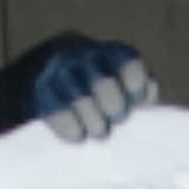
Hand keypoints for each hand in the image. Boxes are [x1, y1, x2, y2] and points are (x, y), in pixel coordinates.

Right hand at [25, 37, 157, 140]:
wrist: (62, 80)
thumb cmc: (108, 90)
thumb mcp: (128, 85)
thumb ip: (143, 91)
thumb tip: (146, 99)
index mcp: (114, 53)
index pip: (129, 64)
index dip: (135, 89)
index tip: (138, 105)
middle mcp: (87, 56)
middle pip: (103, 82)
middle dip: (113, 107)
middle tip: (116, 120)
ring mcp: (61, 70)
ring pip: (79, 98)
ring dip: (93, 121)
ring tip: (99, 132)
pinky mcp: (41, 89)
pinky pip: (56, 110)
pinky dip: (70, 127)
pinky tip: (78, 135)